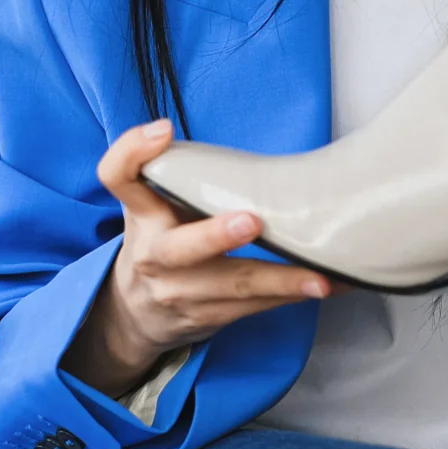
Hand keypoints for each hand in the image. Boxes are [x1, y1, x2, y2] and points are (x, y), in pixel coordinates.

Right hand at [64, 118, 331, 397]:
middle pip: (176, 248)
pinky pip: (254, 308)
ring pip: (230, 287)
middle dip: (214, 236)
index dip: (133, 151)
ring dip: (279, 282)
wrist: (135, 313)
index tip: (164, 131)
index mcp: (142, 213)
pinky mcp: (208, 317)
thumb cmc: (159, 241)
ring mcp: (180, 292)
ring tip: (319, 277)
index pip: (119, 176)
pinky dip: (293, 296)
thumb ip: (181, 174)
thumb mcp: (153, 205)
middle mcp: (154, 255)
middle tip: (252, 222)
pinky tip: (328, 286)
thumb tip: (254, 152)